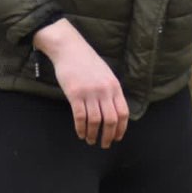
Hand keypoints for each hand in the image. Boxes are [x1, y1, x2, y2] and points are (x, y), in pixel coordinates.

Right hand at [33, 19, 129, 146]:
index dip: (122, 128)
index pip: (123, 112)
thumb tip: (113, 111)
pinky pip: (80, 117)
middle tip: (105, 144)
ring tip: (90, 140)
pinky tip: (80, 133)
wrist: (69, 48)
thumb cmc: (86, 61)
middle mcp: (104, 90)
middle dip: (109, 136)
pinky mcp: (74, 94)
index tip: (118, 137)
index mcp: (114, 86)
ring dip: (93, 134)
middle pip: (111, 120)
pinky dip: (81, 128)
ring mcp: (89, 92)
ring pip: (95, 121)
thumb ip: (110, 91)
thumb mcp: (105, 74)